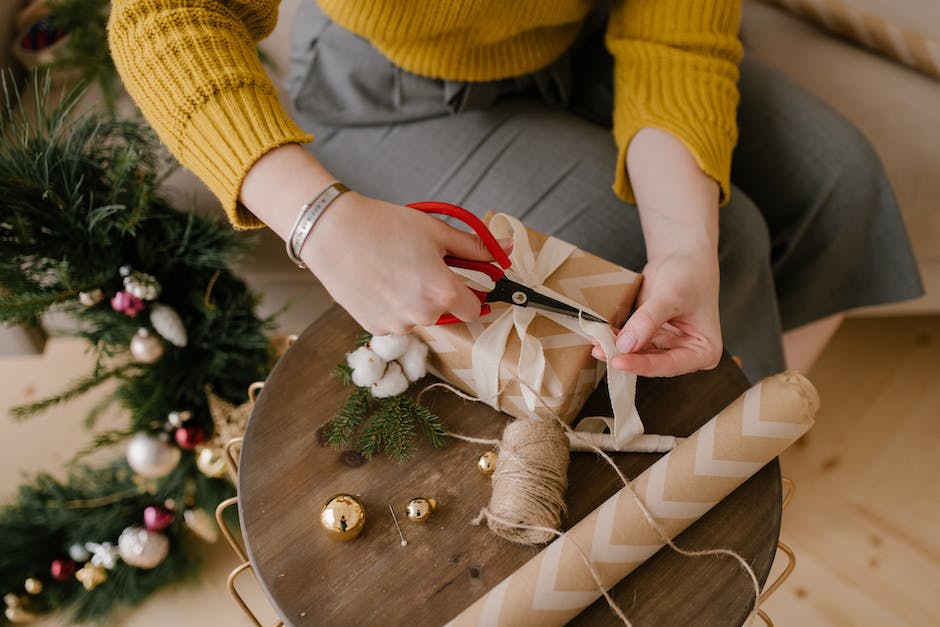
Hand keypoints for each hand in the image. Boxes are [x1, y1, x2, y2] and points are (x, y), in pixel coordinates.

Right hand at [303, 192, 511, 334]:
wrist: (332, 231)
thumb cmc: (383, 226)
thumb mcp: (436, 231)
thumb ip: (475, 246)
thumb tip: (506, 248)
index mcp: (443, 293)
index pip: (475, 309)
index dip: (473, 293)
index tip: (463, 280)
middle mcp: (422, 316)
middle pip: (446, 313)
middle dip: (439, 293)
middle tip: (420, 265)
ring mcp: (396, 325)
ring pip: (419, 317)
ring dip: (414, 300)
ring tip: (394, 269)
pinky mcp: (374, 327)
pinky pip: (395, 320)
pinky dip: (392, 305)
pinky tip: (379, 281)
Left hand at [593, 245, 721, 376]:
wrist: (682, 256)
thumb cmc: (688, 274)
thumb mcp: (671, 296)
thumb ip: (649, 321)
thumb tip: (625, 345)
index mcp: (704, 351)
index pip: (671, 365)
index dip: (643, 365)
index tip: (619, 361)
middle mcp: (687, 353)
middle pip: (653, 363)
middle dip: (626, 358)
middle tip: (601, 352)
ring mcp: (668, 346)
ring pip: (639, 355)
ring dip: (617, 350)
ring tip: (596, 344)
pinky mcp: (652, 337)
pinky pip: (632, 342)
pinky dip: (617, 338)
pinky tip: (601, 335)